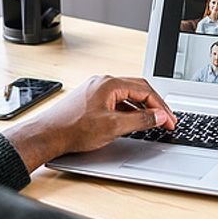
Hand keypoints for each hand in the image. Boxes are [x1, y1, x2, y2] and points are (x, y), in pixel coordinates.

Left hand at [3, 75, 176, 171]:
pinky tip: (132, 122)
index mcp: (110, 84)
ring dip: (141, 108)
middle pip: (138, 89)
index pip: (145, 90)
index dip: (161, 107)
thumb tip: (159, 117)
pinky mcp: (90, 100)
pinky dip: (128, 110)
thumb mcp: (113, 127)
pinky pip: (116, 101)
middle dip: (154, 105)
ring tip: (153, 122)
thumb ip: (140, 120)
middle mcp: (102, 83)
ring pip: (127, 96)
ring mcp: (95, 90)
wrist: (47, 135)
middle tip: (167, 120)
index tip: (170, 120)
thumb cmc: (73, 129)